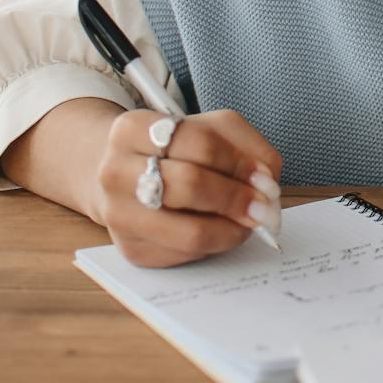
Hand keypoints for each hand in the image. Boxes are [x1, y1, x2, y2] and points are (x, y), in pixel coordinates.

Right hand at [91, 108, 283, 267]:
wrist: (125, 175)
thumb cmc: (176, 150)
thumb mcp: (211, 128)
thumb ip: (246, 145)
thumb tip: (266, 183)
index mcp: (133, 128)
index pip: (199, 142)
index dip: (240, 163)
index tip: (264, 178)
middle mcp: (116, 171)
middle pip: (190, 184)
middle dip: (237, 198)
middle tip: (263, 207)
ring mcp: (119, 214)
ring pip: (191, 231)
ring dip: (232, 230)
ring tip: (248, 223)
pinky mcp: (131, 249)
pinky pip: (186, 254)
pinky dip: (214, 245)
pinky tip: (221, 231)